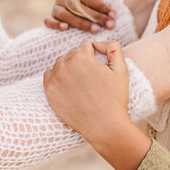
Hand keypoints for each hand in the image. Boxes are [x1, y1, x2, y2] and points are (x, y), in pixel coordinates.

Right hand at [43, 0, 116, 32]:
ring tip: (95, 30)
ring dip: (80, 23)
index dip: (101, 6)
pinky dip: (55, 24)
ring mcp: (55, 7)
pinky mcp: (49, 17)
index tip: (113, 15)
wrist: (77, 4)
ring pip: (64, 15)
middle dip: (95, 17)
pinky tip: (66, 28)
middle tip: (109, 25)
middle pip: (78, 7)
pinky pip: (48, 21)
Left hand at [43, 41, 150, 169]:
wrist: (103, 126)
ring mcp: (55, 78)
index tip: (100, 71)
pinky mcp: (49, 91)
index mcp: (82, 56)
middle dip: (82, 62)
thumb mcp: (121, 68)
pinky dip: (58, 79)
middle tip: (92, 81)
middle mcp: (65, 64)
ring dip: (69, 69)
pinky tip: (70, 88)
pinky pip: (50, 75)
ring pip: (61, 64)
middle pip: (73, 54)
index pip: (87, 46)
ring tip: (82, 85)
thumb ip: (113, 47)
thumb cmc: (114, 98)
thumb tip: (96, 42)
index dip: (96, 57)